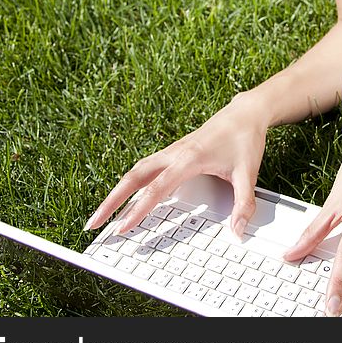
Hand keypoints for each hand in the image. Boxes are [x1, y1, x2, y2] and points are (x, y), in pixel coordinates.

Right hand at [83, 95, 267, 236]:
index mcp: (189, 158)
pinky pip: (145, 168)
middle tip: (93, 223)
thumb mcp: (248, 173)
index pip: (156, 189)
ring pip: (136, 171)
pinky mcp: (174, 152)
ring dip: (117, 191)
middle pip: (133, 177)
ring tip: (102, 213)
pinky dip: (131, 183)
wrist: (246, 112)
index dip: (137, 210)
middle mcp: (174, 153)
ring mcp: (172, 151)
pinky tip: (127, 195)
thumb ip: (243, 203)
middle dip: (111, 200)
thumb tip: (238, 230)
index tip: (121, 227)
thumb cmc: (245, 138)